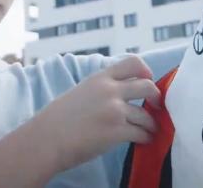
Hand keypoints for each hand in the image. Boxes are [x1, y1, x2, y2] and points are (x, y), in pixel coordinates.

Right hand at [32, 55, 160, 172]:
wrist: (45, 139)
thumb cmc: (58, 119)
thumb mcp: (80, 91)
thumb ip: (100, 88)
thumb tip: (119, 92)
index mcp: (100, 78)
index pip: (133, 63)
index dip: (146, 71)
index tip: (148, 80)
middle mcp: (110, 91)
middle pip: (147, 87)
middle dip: (156, 97)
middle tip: (156, 106)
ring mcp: (114, 111)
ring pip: (146, 115)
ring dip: (151, 124)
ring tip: (150, 130)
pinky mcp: (116, 131)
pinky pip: (141, 133)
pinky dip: (146, 137)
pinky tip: (144, 140)